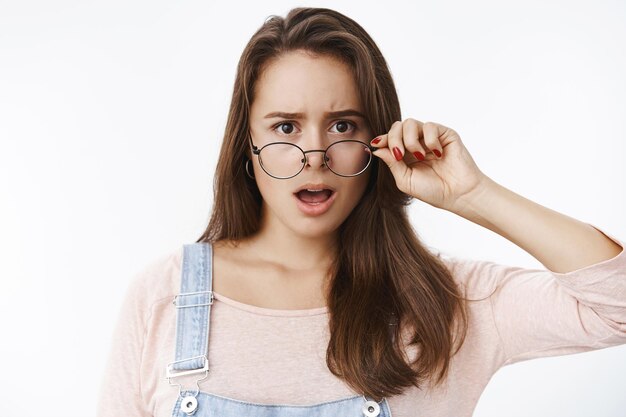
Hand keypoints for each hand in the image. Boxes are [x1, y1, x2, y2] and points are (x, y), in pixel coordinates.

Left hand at [370, 119, 488, 210]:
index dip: (382, 139)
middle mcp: (416, 143)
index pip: (390, 138)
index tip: (376, 144)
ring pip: (410, 123)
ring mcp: (430, 138)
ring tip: (420, 156)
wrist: (458, 194)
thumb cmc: (433, 191)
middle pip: (397, 127)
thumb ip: (391, 164)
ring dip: (410, 140)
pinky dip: (430, 140)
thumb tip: (376, 148)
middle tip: (399, 154)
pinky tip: (437, 154)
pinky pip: (430, 126)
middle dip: (394, 139)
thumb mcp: (405, 180)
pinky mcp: (445, 134)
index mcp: (405, 155)